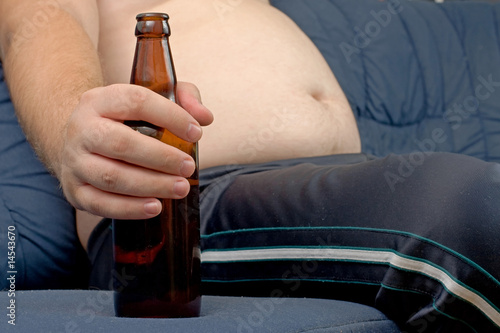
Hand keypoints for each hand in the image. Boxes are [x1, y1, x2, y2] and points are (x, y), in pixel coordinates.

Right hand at [59, 83, 212, 219]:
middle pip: (121, 144)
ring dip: (151, 185)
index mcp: (100, 100)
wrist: (80, 140)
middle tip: (189, 166)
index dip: (170, 116)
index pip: (136, 101)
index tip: (196, 133)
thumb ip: (182, 98)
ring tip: (181, 188)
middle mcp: (81, 128)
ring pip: (111, 177)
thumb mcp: (151, 98)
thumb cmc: (125, 119)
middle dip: (161, 158)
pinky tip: (155, 207)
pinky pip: (100, 204)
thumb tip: (205, 118)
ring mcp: (74, 161)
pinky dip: (130, 208)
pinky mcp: (74, 190)